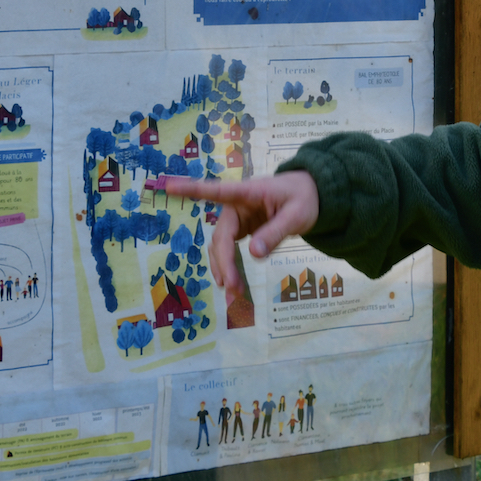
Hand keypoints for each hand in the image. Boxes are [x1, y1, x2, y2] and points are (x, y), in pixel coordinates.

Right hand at [164, 172, 318, 303]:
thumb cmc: (303, 198)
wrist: (311, 196)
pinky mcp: (241, 230)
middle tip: (232, 287)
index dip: (192, 189)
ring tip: (233, 294)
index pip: (216, 191)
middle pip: (221, 236)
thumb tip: (253, 254)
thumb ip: (276, 232)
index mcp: (247, 193)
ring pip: (221, 246)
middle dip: (224, 262)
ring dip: (224, 269)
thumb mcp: (297, 215)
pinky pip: (229, 251)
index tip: (169, 186)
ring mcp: (237, 219)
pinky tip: (232, 286)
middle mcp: (236, 206)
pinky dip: (230, 268)